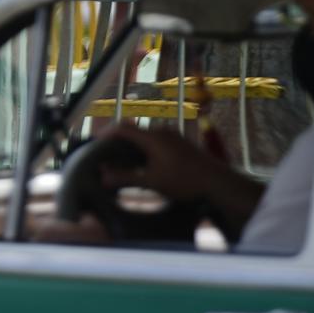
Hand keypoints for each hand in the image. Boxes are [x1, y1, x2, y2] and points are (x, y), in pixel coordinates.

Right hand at [92, 119, 238, 203]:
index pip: (122, 128)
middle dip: (119, 144)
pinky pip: (158, 142)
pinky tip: (147, 166)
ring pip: (147, 138)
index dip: (105, 134)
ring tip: (126, 165)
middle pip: (134, 133)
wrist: (219, 183)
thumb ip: (125, 177)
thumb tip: (102, 176)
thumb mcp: (152, 182)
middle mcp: (162, 132)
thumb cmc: (184, 181)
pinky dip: (147, 151)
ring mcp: (174, 137)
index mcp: (153, 137)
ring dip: (135, 149)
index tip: (94, 144)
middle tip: (108, 158)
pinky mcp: (182, 144)